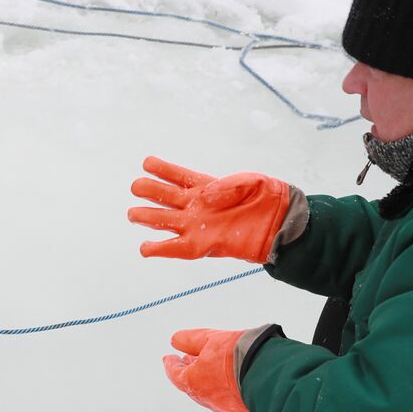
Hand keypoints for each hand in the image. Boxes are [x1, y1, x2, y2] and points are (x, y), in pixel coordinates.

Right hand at [129, 157, 292, 262]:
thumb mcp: (250, 181)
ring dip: (147, 217)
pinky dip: (159, 249)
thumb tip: (203, 196)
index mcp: (205, 186)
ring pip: (164, 220)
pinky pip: (175, 248)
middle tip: (137, 187)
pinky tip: (145, 247)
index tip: (147, 163)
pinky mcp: (200, 245)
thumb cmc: (266, 198)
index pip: (177, 176)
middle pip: (164, 197)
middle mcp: (195, 206)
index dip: (162, 169)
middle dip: (148, 191)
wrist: (279, 223)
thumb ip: (225, 186)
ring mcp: (195, 225)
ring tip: (133, 215)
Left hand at [162, 328, 254, 411]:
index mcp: (194, 382)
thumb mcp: (210, 339)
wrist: (270, 371)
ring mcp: (224, 406)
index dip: (171, 365)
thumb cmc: (240, 354)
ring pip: (210, 393)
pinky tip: (229, 379)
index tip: (169, 358)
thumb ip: (189, 340)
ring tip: (209, 366)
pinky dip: (223, 388)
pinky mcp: (241, 410)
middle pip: (192, 384)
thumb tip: (175, 340)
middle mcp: (206, 398)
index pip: (175, 374)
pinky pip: (228, 398)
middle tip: (187, 360)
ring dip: (206, 380)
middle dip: (189, 371)